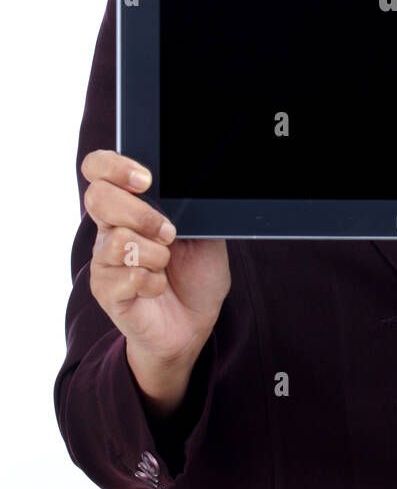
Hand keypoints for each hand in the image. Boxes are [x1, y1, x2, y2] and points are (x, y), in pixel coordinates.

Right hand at [81, 149, 230, 366]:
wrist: (195, 322)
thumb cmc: (197, 274)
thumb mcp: (205, 233)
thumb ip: (192, 209)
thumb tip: (189, 189)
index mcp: (129, 205)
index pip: (98, 169)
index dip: (113, 166)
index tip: (146, 180)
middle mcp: (109, 228)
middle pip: (98, 197)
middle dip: (140, 213)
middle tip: (169, 231)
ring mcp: (104, 260)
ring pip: (117, 240)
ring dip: (155, 254)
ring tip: (167, 264)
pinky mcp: (106, 291)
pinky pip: (126, 277)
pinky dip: (154, 282)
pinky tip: (158, 287)